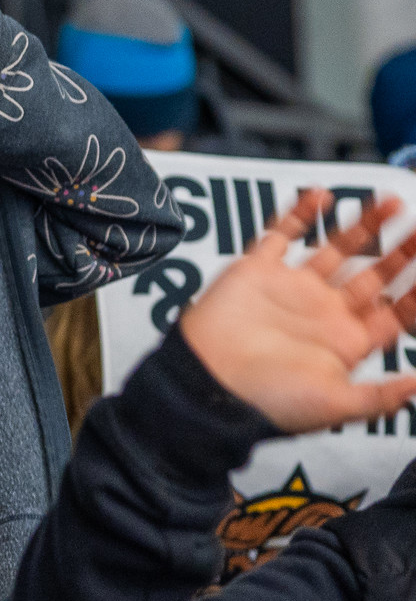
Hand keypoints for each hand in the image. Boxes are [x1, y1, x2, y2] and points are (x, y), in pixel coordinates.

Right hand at [179, 190, 415, 433]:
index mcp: (344, 342)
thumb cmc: (264, 401)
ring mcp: (291, 288)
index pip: (394, 312)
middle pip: (374, 275)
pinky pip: (281, 234)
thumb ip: (381, 396)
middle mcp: (321, 312)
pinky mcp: (258, 270)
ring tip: (391, 203)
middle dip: (401, 254)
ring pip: (337, 248)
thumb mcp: (336, 404)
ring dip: (364, 226)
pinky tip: (320, 196)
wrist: (205, 383)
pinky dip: (299, 214)